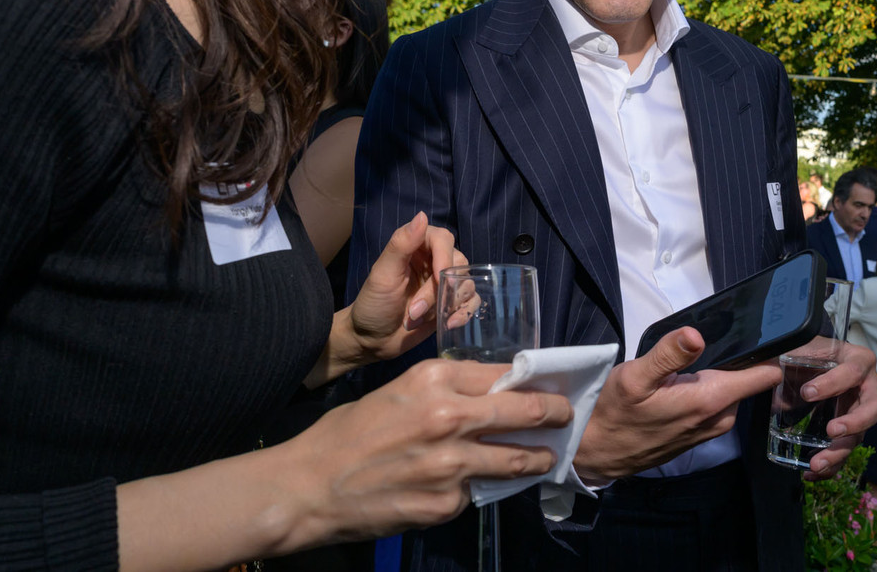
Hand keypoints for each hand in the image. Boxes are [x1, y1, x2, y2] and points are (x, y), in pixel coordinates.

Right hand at [285, 359, 571, 542]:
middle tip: (565, 417)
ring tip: (544, 458)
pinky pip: (477, 493)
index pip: (504, 375)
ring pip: (516, 460)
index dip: (532, 381)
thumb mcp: (397, 391)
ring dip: (536, 458)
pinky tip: (470, 486)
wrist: (312, 485)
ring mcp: (451, 464)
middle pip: (525, 412)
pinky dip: (479, 489)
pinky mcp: (447, 503)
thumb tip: (489, 393)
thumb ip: (443, 391)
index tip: (548, 386)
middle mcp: (449, 417)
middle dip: (553, 414)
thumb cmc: (348, 433)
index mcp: (433, 379)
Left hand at [305, 212, 464, 385]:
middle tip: (417, 309)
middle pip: (458, 262)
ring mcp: (444, 284)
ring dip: (448, 303)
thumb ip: (401, 245)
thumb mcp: (383, 274)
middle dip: (441, 289)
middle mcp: (433, 261)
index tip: (437, 279)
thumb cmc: (373, 304)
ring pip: (467, 283)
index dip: (444, 257)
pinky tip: (450, 323)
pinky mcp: (451, 304)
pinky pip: (472, 301)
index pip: (443, 239)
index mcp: (416, 246)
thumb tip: (422, 215)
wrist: (373, 340)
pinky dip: (464, 312)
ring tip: (420, 318)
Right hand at [573, 327, 782, 481]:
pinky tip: (688, 380)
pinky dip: (713, 390)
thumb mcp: (634, 377)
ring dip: (726, 375)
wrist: (598, 451)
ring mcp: (711, 428)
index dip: (774, 352)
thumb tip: (696, 334)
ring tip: (701, 356)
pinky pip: (720, 405)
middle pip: (750, 381)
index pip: (765, 375)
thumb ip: (668, 355)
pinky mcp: (701, 433)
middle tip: (724, 335)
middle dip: (744, 359)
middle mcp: (719, 417)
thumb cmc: (614, 411)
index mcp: (709, 399)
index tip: (773, 331)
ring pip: (733, 392)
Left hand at [796, 340, 876, 479]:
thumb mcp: (801, 346)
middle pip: (873, 409)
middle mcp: (869, 387)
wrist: (810, 363)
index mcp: (859, 360)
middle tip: (831, 432)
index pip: (853, 372)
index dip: (833, 383)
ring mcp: (862, 412)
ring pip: (859, 436)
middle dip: (854, 422)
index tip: (807, 393)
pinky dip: (831, 465)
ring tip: (816, 464)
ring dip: (839, 452)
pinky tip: (812, 473)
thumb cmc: (809, 351)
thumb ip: (789, 354)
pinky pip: (845, 450)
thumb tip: (768, 371)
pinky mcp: (851, 430)